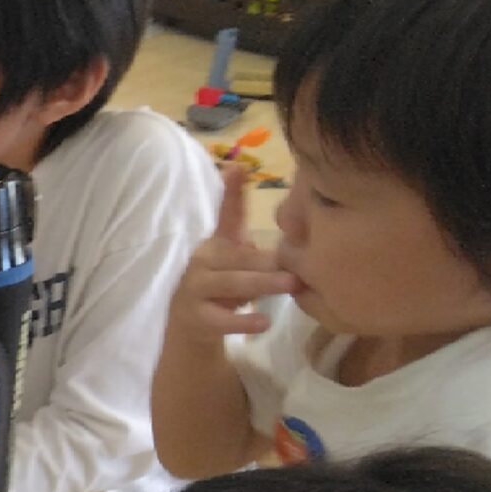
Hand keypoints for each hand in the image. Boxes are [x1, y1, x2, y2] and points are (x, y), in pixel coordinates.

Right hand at [169, 165, 295, 341]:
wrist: (190, 323)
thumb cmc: (223, 287)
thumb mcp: (241, 264)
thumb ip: (264, 249)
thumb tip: (301, 235)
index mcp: (217, 244)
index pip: (226, 214)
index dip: (232, 192)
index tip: (237, 167)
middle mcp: (203, 260)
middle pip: (237, 256)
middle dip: (268, 259)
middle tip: (300, 263)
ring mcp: (195, 287)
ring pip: (230, 282)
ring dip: (261, 283)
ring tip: (291, 284)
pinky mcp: (195, 315)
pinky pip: (220, 319)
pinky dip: (242, 321)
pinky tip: (264, 322)